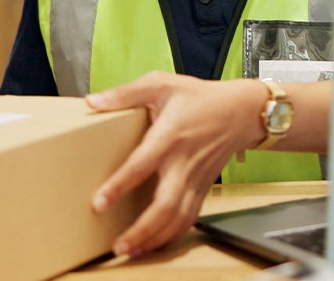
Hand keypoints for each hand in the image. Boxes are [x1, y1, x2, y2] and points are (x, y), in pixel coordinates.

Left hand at [87, 71, 266, 256]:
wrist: (240, 111)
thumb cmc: (201, 97)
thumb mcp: (162, 84)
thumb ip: (126, 93)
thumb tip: (94, 102)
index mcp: (170, 134)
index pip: (142, 163)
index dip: (120, 184)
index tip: (99, 202)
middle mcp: (184, 160)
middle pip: (166, 203)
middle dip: (142, 229)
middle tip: (118, 245)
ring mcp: (196, 177)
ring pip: (178, 217)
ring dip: (155, 238)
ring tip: (131, 250)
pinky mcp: (203, 187)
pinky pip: (190, 218)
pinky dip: (173, 235)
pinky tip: (155, 243)